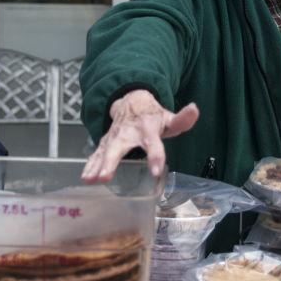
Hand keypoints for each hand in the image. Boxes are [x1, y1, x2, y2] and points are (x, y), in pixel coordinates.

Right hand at [81, 89, 198, 181]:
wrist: (131, 101)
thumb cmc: (153, 116)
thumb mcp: (169, 117)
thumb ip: (182, 119)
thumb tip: (194, 109)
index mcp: (148, 128)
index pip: (153, 142)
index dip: (155, 156)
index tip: (155, 170)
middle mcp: (129, 132)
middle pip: (120, 146)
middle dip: (111, 161)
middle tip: (106, 176)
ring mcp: (115, 136)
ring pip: (104, 150)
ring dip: (97, 165)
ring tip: (91, 179)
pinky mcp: (106, 141)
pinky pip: (96, 153)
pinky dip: (90, 164)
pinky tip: (85, 177)